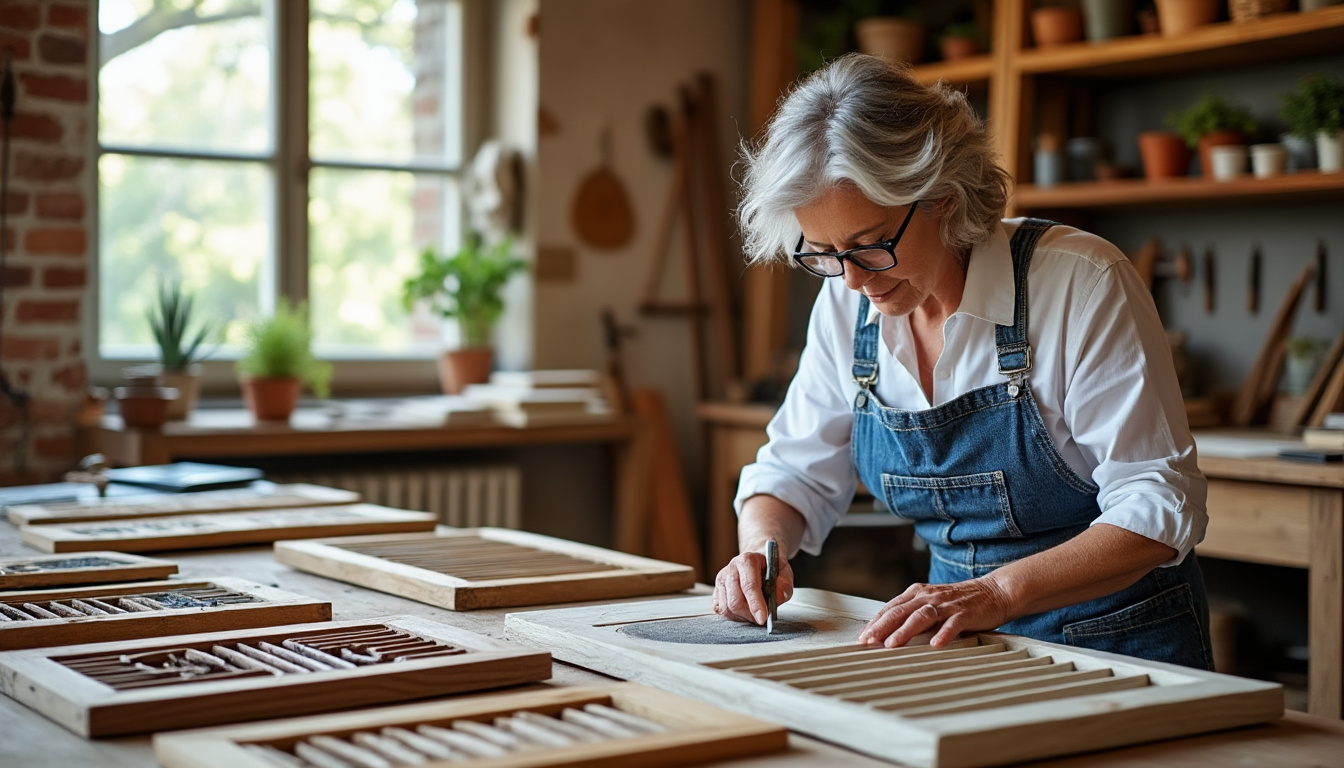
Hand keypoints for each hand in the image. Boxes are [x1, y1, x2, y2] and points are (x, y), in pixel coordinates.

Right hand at [712, 550, 793, 625]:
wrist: (758, 559)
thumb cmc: (770, 567)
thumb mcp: (784, 570)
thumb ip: (785, 584)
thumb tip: (778, 598)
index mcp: (747, 560)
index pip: (749, 586)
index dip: (756, 604)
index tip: (763, 618)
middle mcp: (731, 569)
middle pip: (734, 601)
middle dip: (749, 615)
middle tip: (761, 618)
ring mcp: (721, 580)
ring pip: (726, 608)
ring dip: (741, 617)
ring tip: (753, 613)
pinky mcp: (717, 590)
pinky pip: (720, 609)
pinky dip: (732, 616)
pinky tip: (743, 612)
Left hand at [859, 578, 1014, 647]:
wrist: (993, 592)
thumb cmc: (960, 602)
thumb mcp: (931, 604)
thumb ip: (912, 614)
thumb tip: (888, 632)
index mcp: (918, 594)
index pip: (891, 608)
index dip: (875, 622)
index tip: (862, 636)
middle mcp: (929, 597)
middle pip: (901, 611)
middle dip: (882, 627)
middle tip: (868, 641)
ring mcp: (947, 604)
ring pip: (922, 616)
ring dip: (905, 631)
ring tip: (892, 644)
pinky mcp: (965, 613)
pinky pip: (953, 624)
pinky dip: (943, 633)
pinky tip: (935, 644)